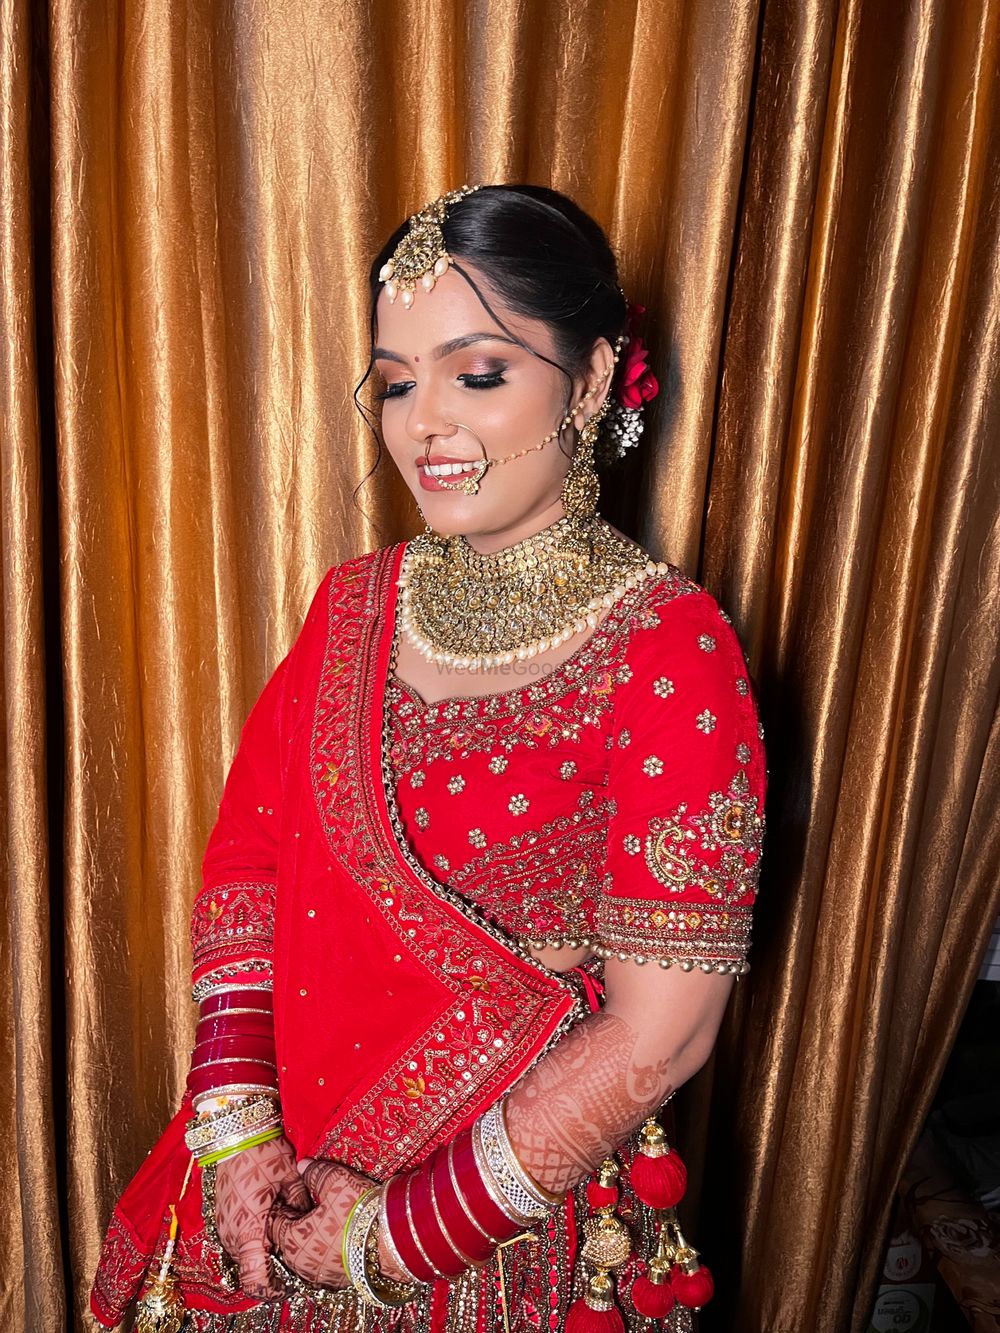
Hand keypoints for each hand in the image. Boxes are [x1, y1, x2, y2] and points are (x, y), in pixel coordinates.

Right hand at [213, 1133, 311, 1300]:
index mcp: (249, 1229)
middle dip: (274, 1260)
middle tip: (295, 1242)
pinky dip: (254, 1233)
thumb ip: (302, 1204)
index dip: (271, 1288)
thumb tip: (312, 1219)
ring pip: (246, 1251)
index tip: (287, 1285)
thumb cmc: (263, 1152)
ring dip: (263, 1246)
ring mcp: (224, 1226)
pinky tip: (268, 1213)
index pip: (254, 1278)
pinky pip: (240, 1237)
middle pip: (253, 1265)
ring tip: (283, 1223)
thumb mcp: (291, 1177)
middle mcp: (232, 1234)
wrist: (235, 1133)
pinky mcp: (222, 1217)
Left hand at [265, 1157, 372, 1287]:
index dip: (283, 1204)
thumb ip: (315, 1172)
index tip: (293, 1193)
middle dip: (298, 1221)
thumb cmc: (358, 1211)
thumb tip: (302, 1165)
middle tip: (311, 1202)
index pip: (274, 1222)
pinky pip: (324, 1263)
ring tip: (328, 1217)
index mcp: (292, 1239)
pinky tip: (340, 1234)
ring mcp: (320, 1276)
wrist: (392, 1242)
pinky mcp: (339, 1281)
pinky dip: (327, 1249)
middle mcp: (300, 1263)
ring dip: (312, 1236)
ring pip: (307, 1252)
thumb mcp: (335, 1181)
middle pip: (290, 1238)